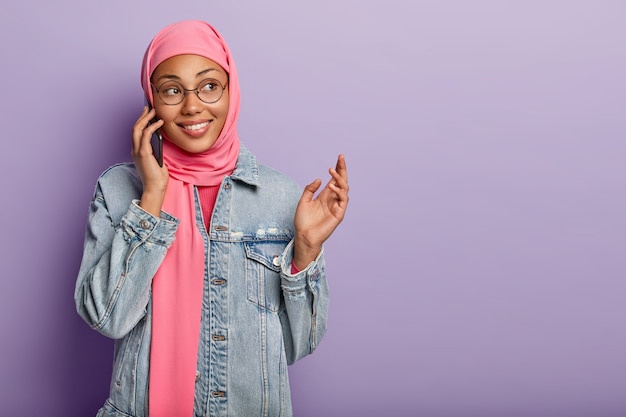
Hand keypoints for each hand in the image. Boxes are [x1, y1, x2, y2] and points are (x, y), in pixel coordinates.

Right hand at [132, 106, 168, 216]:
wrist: (155, 188)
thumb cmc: (157, 177)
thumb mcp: (157, 160)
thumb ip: (156, 150)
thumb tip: (161, 139)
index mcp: (137, 152)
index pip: (136, 133)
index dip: (141, 121)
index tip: (147, 113)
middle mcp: (134, 150)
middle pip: (135, 128)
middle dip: (142, 116)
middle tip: (149, 107)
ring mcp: (137, 151)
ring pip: (137, 129)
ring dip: (145, 118)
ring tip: (153, 111)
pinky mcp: (143, 153)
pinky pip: (146, 135)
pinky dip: (152, 127)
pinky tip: (159, 122)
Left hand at [293, 154, 348, 268]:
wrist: (303, 236)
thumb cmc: (303, 221)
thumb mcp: (303, 201)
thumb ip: (310, 189)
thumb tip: (319, 179)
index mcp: (326, 195)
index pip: (335, 179)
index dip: (338, 168)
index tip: (339, 157)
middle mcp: (333, 199)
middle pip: (342, 181)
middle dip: (342, 169)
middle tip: (341, 157)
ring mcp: (337, 206)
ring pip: (344, 188)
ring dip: (339, 178)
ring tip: (332, 170)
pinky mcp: (339, 213)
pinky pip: (343, 200)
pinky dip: (339, 191)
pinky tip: (332, 186)